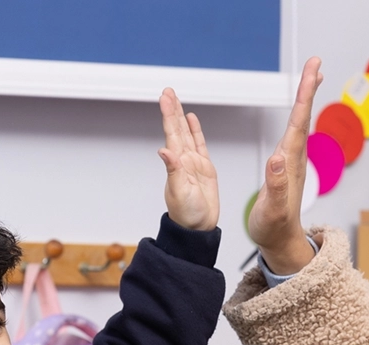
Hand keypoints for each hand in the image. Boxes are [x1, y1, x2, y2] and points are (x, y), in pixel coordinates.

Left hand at [158, 88, 218, 230]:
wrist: (198, 228)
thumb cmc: (187, 215)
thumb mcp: (179, 192)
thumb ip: (173, 170)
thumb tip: (164, 151)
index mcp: (176, 163)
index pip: (171, 133)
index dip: (168, 114)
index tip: (165, 97)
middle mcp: (183, 160)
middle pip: (177, 129)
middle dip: (173, 109)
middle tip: (168, 91)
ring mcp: (193, 163)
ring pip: (187, 133)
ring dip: (181, 116)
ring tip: (177, 100)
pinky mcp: (205, 168)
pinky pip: (200, 145)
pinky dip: (196, 131)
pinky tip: (192, 120)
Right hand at [247, 56, 323, 274]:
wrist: (281, 243)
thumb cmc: (274, 228)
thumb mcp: (272, 210)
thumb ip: (274, 186)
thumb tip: (277, 159)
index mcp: (289, 163)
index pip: (298, 122)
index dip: (304, 95)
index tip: (312, 71)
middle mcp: (293, 158)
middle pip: (302, 117)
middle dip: (307, 88)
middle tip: (315, 62)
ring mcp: (291, 162)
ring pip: (299, 123)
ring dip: (305, 99)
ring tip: (311, 78)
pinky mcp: (286, 167)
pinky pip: (293, 134)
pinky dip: (296, 116)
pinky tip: (297, 113)